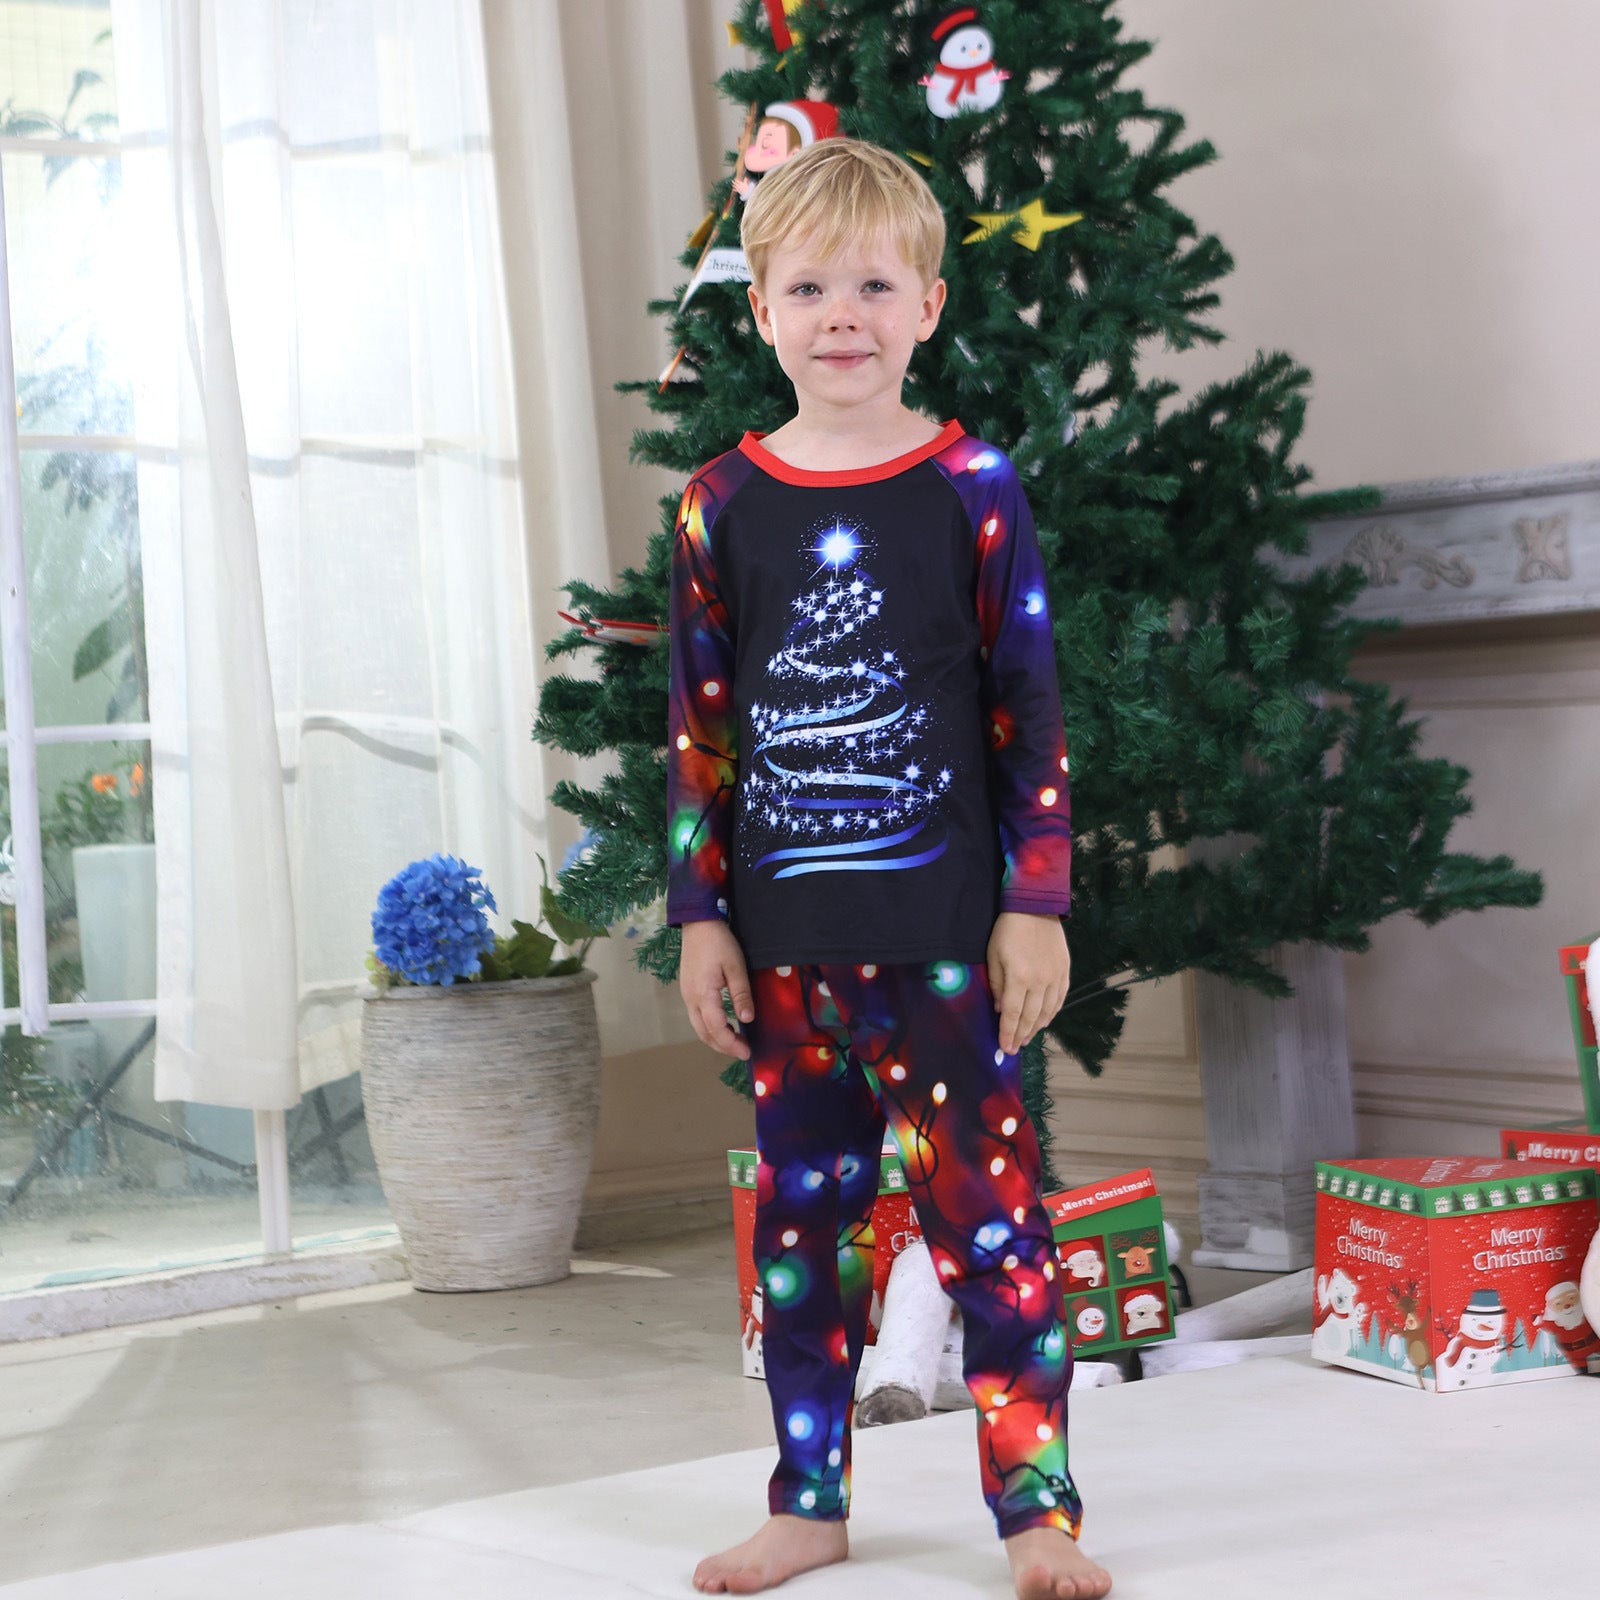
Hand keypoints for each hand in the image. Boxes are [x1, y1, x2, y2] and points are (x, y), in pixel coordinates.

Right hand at [679, 919, 754, 1058]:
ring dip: (716, 1038)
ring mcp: (686, 995)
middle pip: (704, 1033)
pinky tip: (724, 1024)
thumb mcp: (736, 966)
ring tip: (735, 1041)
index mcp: (703, 994)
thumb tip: (747, 1019)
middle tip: (743, 1051)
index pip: (716, 1028)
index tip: (747, 1052)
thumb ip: (741, 993)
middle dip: (723, 1046)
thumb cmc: (719, 942)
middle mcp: (691, 999)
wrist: (698, 924)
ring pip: (699, 1027)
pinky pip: (697, 1017)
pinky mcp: (687, 991)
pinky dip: (710, 1027)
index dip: (731, 1044)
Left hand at [986, 911, 1069, 1054]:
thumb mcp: (993, 955)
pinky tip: (1045, 1020)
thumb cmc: (1008, 929)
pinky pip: (1060, 998)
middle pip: (1030, 1017)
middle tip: (1014, 1048)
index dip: (1008, 1033)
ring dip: (1036, 1027)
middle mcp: (1039, 981)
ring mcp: (1055, 976)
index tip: (1004, 1047)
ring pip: (1047, 1011)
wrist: (1035, 907)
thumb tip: (1000, 1009)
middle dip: (1021, 1035)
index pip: (1012, 1014)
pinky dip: (1052, 1013)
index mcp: (1019, 977)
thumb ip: (996, 985)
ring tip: (1027, 1037)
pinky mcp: (1064, 970)